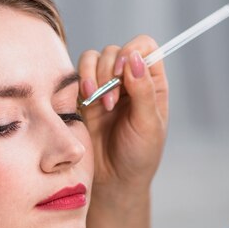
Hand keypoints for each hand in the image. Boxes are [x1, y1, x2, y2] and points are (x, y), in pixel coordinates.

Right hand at [78, 35, 168, 197]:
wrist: (114, 180)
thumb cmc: (138, 155)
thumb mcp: (148, 125)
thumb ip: (143, 91)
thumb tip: (135, 58)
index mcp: (151, 83)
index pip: (144, 47)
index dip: (132, 51)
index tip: (123, 73)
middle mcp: (129, 81)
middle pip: (116, 50)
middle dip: (109, 71)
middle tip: (110, 102)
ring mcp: (106, 87)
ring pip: (94, 58)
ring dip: (92, 75)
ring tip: (97, 101)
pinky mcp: (85, 97)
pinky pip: (77, 74)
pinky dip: (79, 80)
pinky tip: (86, 100)